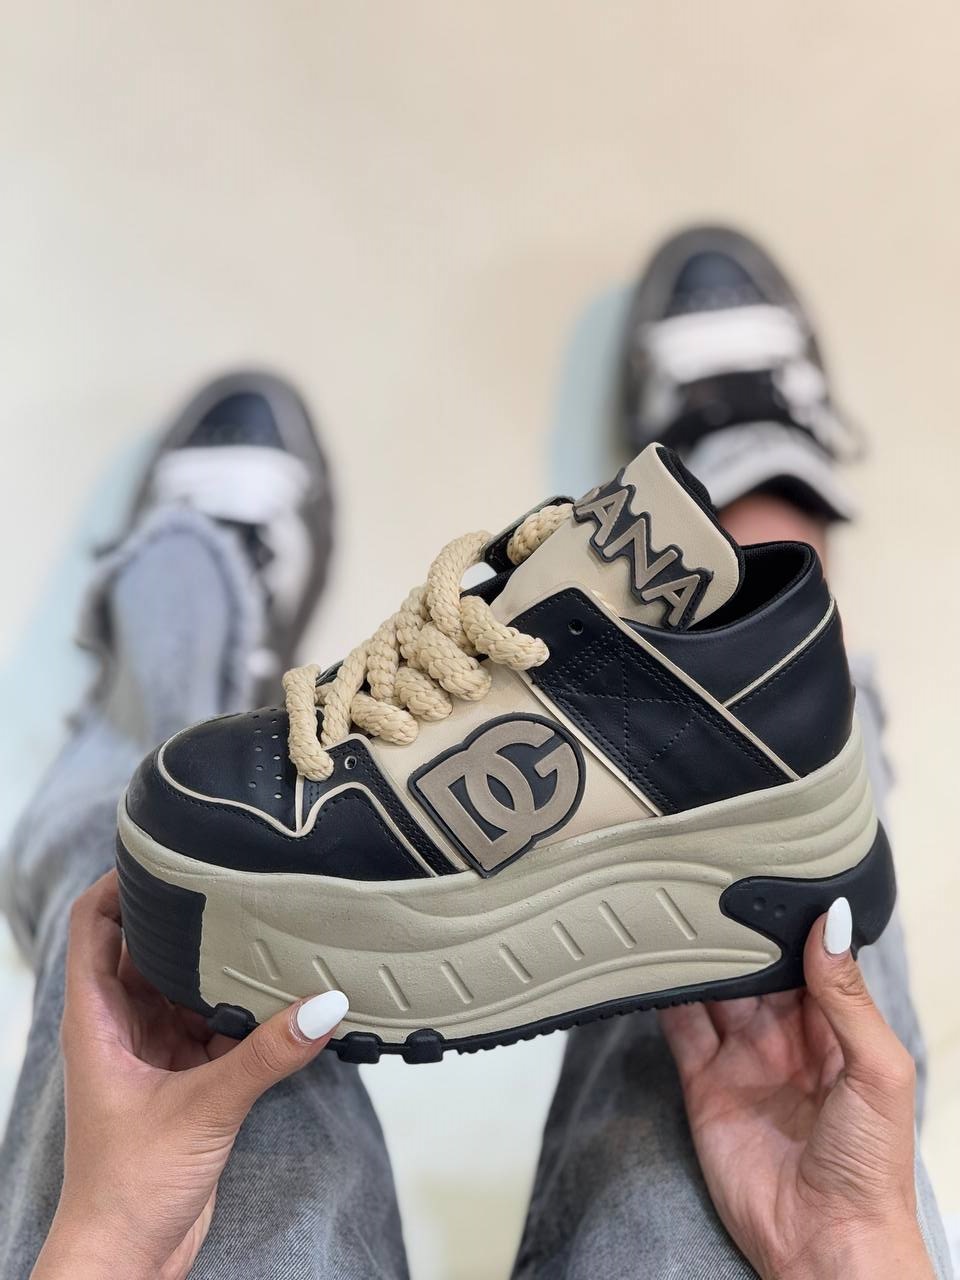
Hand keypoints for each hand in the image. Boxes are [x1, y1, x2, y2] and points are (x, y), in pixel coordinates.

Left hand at [32, 871, 348, 1279]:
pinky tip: (279, 1001)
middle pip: (145, 946)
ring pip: (182, 985)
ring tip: (267, 931)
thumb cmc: (127, 1188)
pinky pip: (211, 1025)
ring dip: (219, 968)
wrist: (125, 1260)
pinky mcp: (179, 1080)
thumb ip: (267, 1054)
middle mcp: (118, 1027)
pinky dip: (240, 1012)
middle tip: (235, 884)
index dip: (119, 882)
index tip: (167, 852)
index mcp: (95, 1020)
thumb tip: (325, 1005)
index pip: (93, 924)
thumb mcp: (204, 1108)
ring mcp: (148, 1053)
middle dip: (186, 918)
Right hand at [660, 898, 934, 1279]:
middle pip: (754, 968)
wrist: (827, 1245)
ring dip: (698, 955)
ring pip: (713, 989)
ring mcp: (743, 1059)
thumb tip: (834, 923)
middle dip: (736, 931)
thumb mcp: (879, 1071)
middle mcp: (786, 1038)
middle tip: (712, 882)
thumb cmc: (872, 1169)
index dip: (789, 922)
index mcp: (835, 1028)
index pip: (807, 957)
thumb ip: (848, 997)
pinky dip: (665, 996)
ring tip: (677, 909)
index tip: (768, 878)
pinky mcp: (704, 1085)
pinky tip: (655, 963)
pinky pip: (681, 1028)